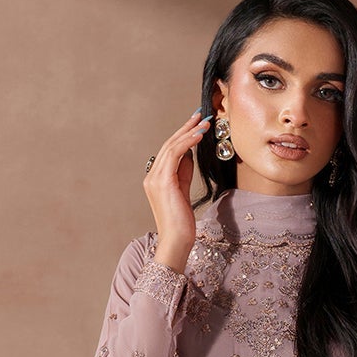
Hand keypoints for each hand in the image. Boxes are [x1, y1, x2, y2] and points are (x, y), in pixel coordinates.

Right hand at [143, 110, 211, 269]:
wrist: (176, 242)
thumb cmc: (182, 223)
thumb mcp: (183, 191)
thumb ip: (183, 172)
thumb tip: (189, 152)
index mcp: (155, 179)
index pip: (168, 151)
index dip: (182, 135)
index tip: (196, 123)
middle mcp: (151, 176)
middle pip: (169, 145)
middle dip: (186, 128)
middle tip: (201, 115)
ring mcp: (155, 178)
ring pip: (171, 146)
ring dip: (189, 132)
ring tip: (204, 123)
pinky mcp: (163, 182)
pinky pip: (175, 154)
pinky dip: (188, 142)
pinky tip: (199, 136)